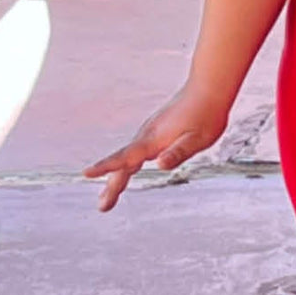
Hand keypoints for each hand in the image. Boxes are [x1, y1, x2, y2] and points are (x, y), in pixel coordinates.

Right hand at [82, 81, 230, 212]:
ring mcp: (151, 132)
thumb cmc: (206, 113)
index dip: (106, 166)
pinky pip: (137, 151)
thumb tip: (160, 165)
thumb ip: (178, 151)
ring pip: (129, 157)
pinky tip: (128, 169)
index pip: (126, 156)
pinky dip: (127, 164)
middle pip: (124, 163)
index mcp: (154, 139)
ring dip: (117, 176)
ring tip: (108, 195)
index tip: (86, 173)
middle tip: (103, 207)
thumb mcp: (198, 138)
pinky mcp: (157, 130)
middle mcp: (147, 135)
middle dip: (112, 185)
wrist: (209, 87)